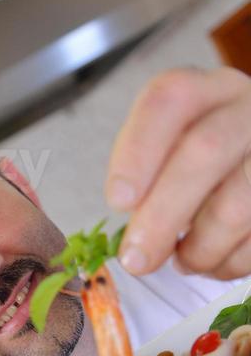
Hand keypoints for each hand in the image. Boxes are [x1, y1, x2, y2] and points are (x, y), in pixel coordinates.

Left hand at [106, 67, 250, 279]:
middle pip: (204, 151)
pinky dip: (228, 264)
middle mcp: (249, 109)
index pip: (169, 99)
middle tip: (136, 261)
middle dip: (161, 216)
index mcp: (208, 91)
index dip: (138, 151)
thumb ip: (148, 182)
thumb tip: (134, 240)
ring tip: (183, 262)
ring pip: (236, 205)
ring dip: (199, 250)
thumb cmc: (207, 171)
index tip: (118, 200)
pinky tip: (215, 262)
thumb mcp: (173, 157)